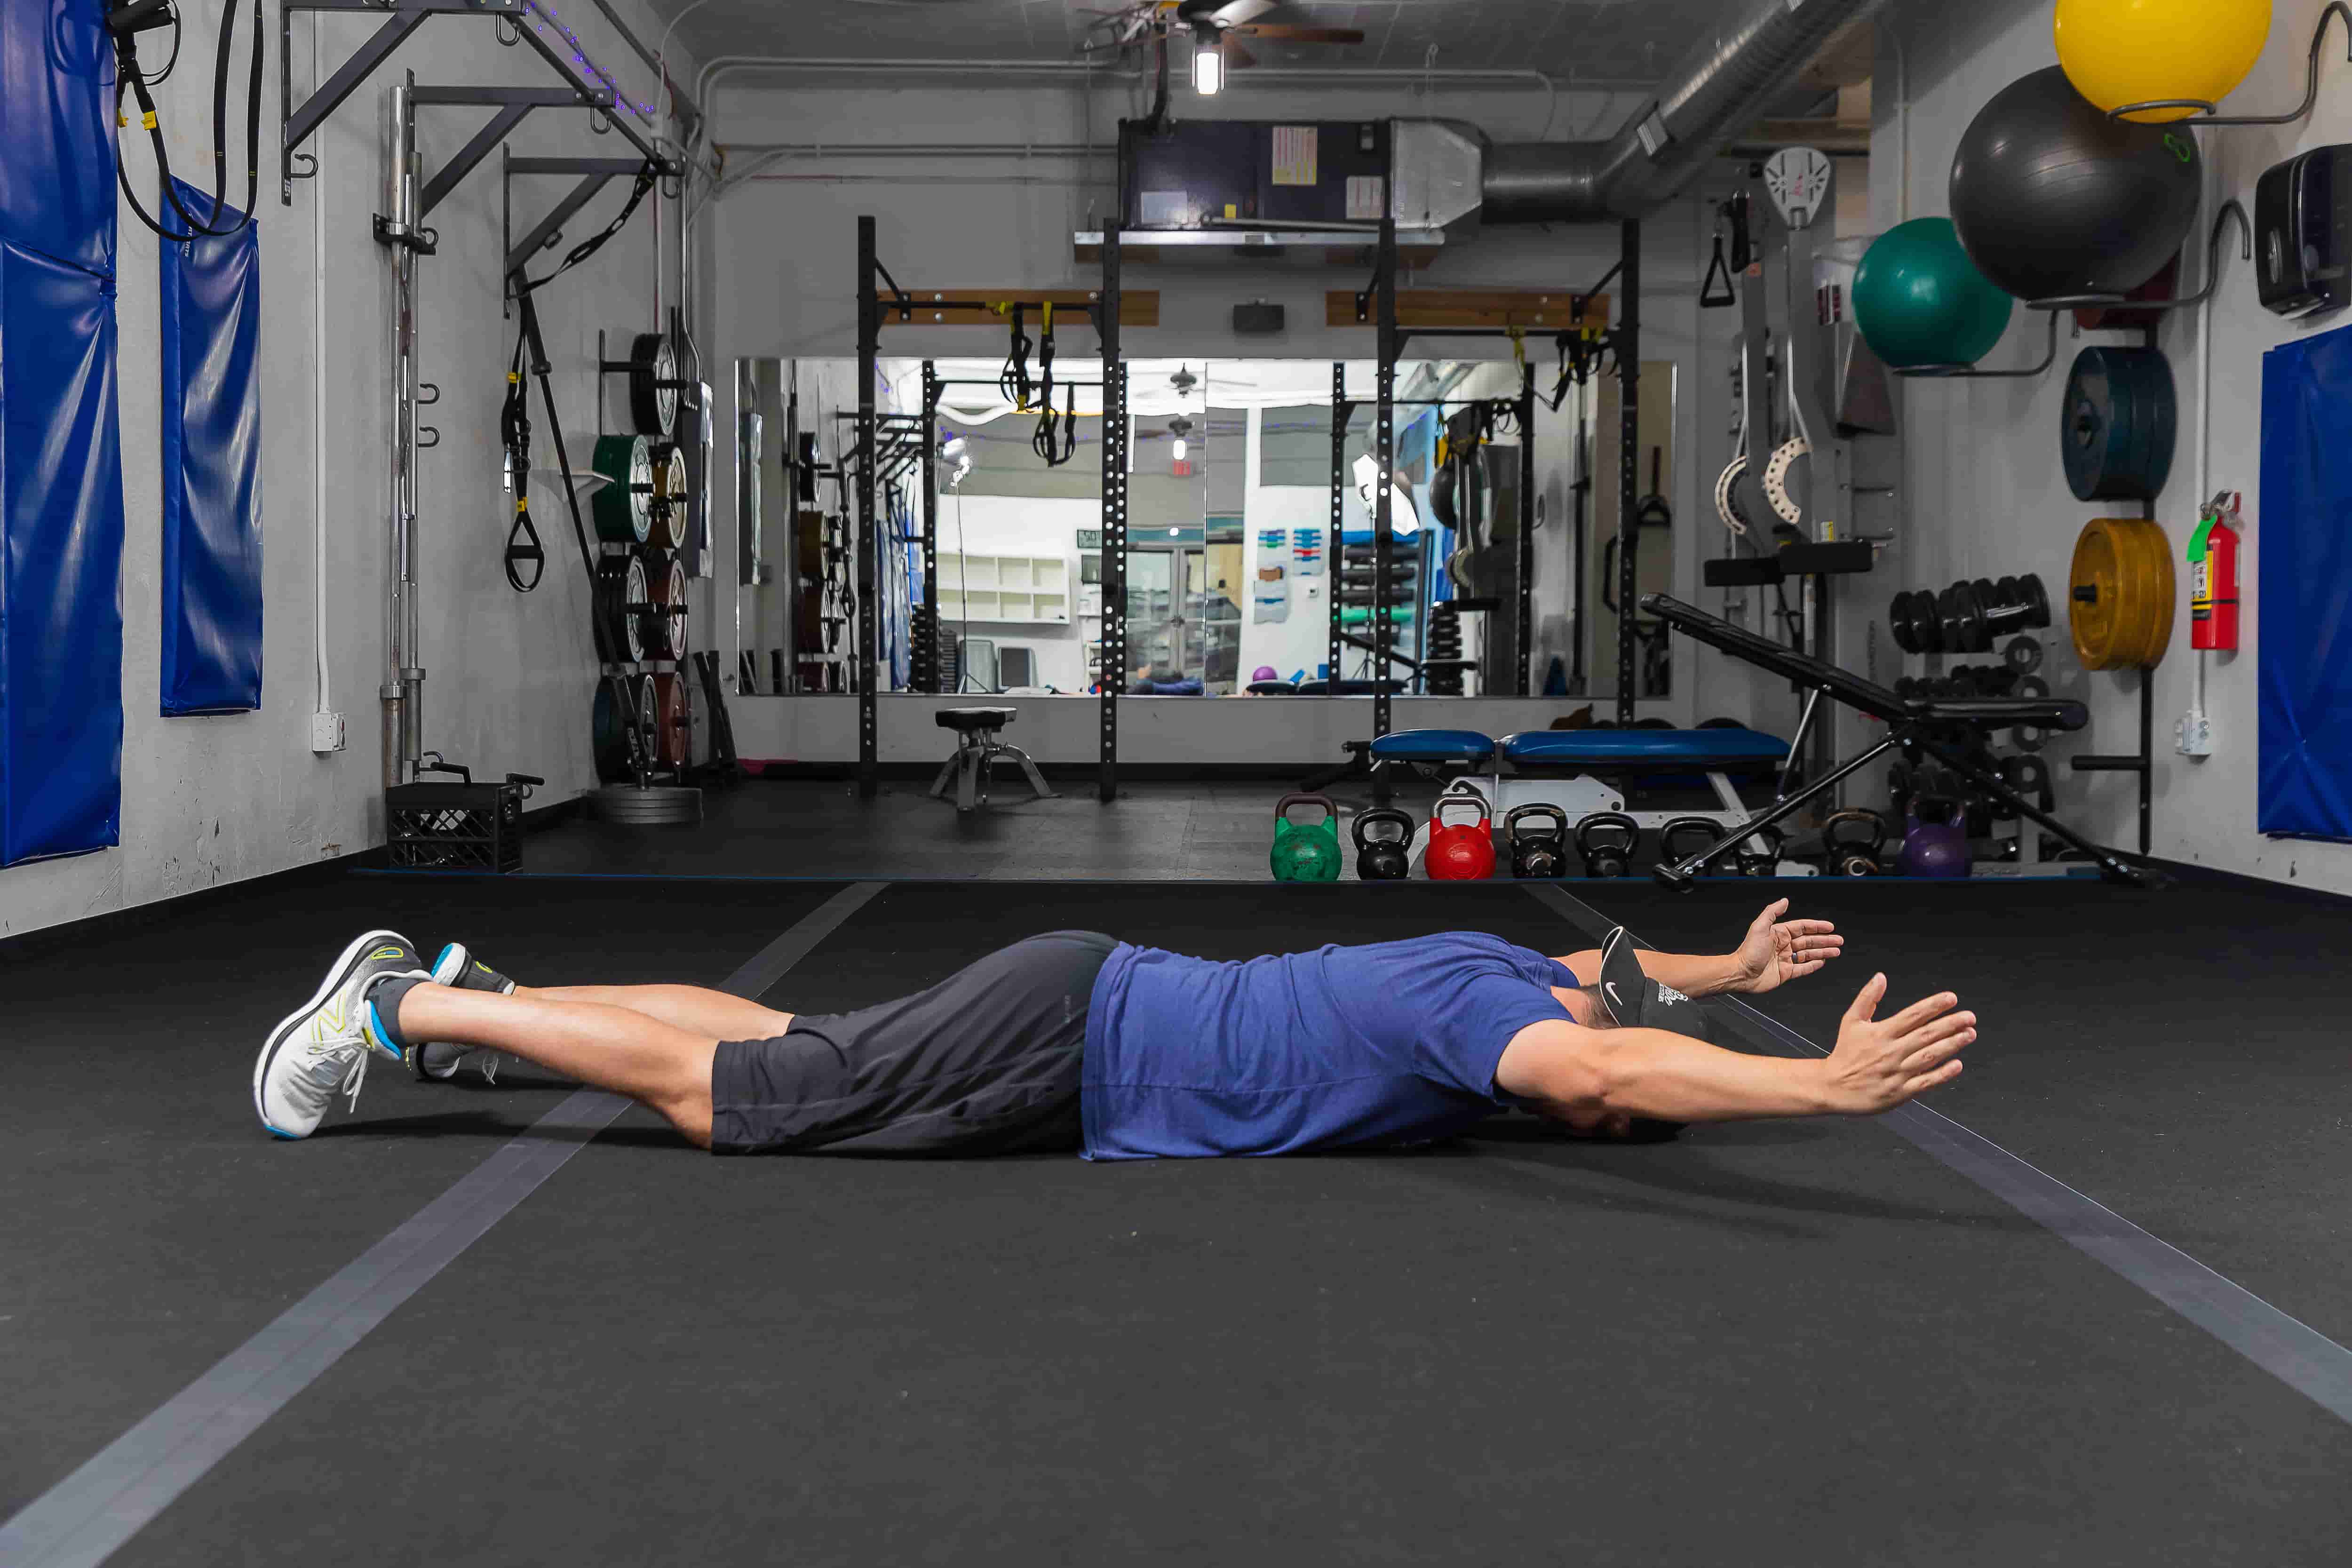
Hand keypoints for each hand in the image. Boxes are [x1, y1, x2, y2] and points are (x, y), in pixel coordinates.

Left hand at [1729, 898, 1842, 994]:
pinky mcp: (1785, 973)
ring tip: (1836, 951)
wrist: (1741, 973)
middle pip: (1809, 941)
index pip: (1802, 927)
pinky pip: (1803, 968)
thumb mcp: (1759, 927)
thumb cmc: (1748, 952)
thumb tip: (1784, 900)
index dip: (1817, 926)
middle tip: (1838, 940)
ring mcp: (1785, 959)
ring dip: (1822, 952)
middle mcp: (1783, 945)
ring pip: (1808, 954)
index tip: (1829, 926)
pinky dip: (1813, 965)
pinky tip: (1822, 962)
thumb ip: (1772, 912)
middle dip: (1824, 940)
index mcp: (1779, 934)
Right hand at [1823, 974, 1973, 1114]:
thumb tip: (1880, 977)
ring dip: (1952, 1045)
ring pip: (1930, 1056)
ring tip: (1969, 1034)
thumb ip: (1867, 998)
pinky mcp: (1900, 1092)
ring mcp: (1896, 1073)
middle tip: (1970, 1017)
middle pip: (1926, 1035)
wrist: (1832, 1087)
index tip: (1951, 998)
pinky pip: (1926, 1082)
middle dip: (1951, 1024)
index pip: (1912, 1015)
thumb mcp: (1851, 1021)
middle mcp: (1890, 1052)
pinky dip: (1942, 1074)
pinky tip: (1957, 1064)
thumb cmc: (1844, 1053)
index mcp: (1880, 1033)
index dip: (1933, 1006)